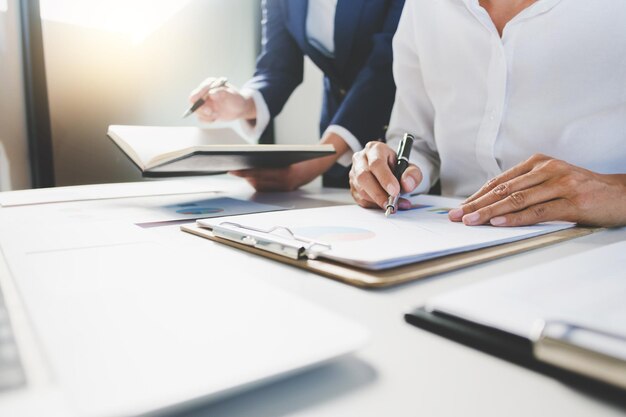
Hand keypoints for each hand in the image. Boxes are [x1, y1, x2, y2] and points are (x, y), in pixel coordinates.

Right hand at [188, 77, 255, 122]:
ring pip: (197, 111)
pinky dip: (207, 120)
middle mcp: (204, 93)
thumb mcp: (231, 95)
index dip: (199, 98)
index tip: (206, 105)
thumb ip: (221, 92)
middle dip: (201, 109)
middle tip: (211, 112)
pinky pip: (201, 118)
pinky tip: (216, 118)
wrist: (240, 108)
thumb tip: (211, 93)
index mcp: (209, 84)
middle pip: (193, 101)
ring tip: (217, 115)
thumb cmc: (236, 99)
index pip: (198, 91)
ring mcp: (204, 102)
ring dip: (206, 116)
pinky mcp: (205, 111)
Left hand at [230, 132, 349, 191]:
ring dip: (250, 181)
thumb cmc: (304, 156)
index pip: (260, 174)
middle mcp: (285, 184)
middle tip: (232, 170)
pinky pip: (268, 189)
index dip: (246, 172)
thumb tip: (252, 158)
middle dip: (245, 176)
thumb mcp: (289, 153)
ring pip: (262, 187)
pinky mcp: (285, 190)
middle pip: (258, 182)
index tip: (235, 169)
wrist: (320, 164)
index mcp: (286, 173)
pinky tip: (251, 178)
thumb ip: (273, 157)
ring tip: (240, 173)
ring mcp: (285, 188)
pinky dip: (258, 183)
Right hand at [349, 141, 422, 209]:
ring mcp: (354, 173)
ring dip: (377, 201)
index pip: (376, 163)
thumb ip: (412, 174)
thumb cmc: (397, 168)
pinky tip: (385, 204)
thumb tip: (407, 184)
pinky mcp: (352, 187)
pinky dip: (374, 205)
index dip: (385, 178)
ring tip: (393, 205)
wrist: (390, 172)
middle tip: (392, 203)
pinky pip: (360, 199)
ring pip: (361, 190)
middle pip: (364, 177)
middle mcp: (361, 159)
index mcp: (375, 149)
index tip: (395, 191)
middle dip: (379, 193)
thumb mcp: (410, 168)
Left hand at [448, 154, 625, 226]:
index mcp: (538, 163)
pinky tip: (498, 222)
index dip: (477, 196)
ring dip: (489, 212)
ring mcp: (560, 184)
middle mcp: (547, 169)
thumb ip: (526, 188)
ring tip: (471, 221)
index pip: (499, 181)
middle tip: (457, 217)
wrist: (622, 194)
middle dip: (476, 204)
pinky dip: (515, 217)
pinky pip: (537, 211)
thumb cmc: (582, 190)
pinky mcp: (572, 201)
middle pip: (503, 189)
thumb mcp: (552, 181)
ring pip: (516, 199)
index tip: (460, 208)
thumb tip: (492, 204)